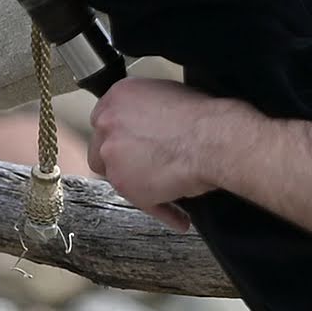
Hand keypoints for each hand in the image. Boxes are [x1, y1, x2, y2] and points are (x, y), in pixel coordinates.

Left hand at [88, 69, 255, 225]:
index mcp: (119, 95)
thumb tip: (151, 125)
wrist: (211, 139)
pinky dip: (162, 209)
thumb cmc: (201, 117)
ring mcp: (112, 155)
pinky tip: (180, 215)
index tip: (133, 146)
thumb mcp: (168, 95)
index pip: (105, 121)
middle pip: (101, 149)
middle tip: (146, 169)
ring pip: (116, 177)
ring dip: (139, 185)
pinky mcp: (123, 184)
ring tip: (168, 191)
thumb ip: (147, 111)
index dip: (121, 137)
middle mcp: (107, 122)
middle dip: (120, 162)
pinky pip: (141, 202)